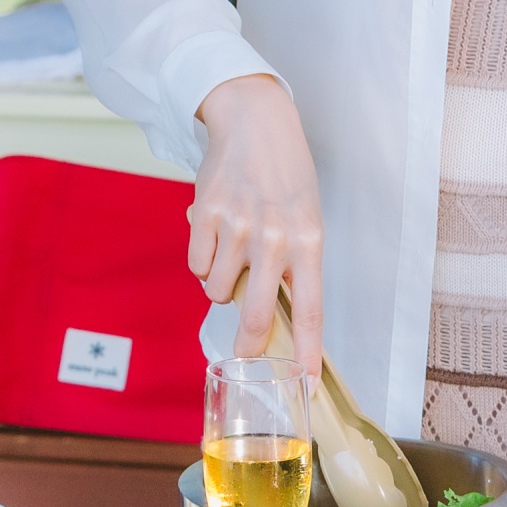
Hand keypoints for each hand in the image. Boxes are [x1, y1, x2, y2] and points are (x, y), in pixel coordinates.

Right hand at [190, 75, 325, 373]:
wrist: (255, 121)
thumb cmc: (285, 176)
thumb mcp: (305, 219)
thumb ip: (293, 265)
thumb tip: (271, 319)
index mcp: (309, 242)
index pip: (310, 310)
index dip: (307, 353)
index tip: (304, 385)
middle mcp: (274, 238)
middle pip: (256, 315)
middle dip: (246, 347)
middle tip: (241, 358)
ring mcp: (238, 227)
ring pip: (217, 291)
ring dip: (220, 285)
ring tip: (232, 254)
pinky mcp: (205, 216)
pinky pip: (196, 266)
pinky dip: (201, 261)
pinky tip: (214, 236)